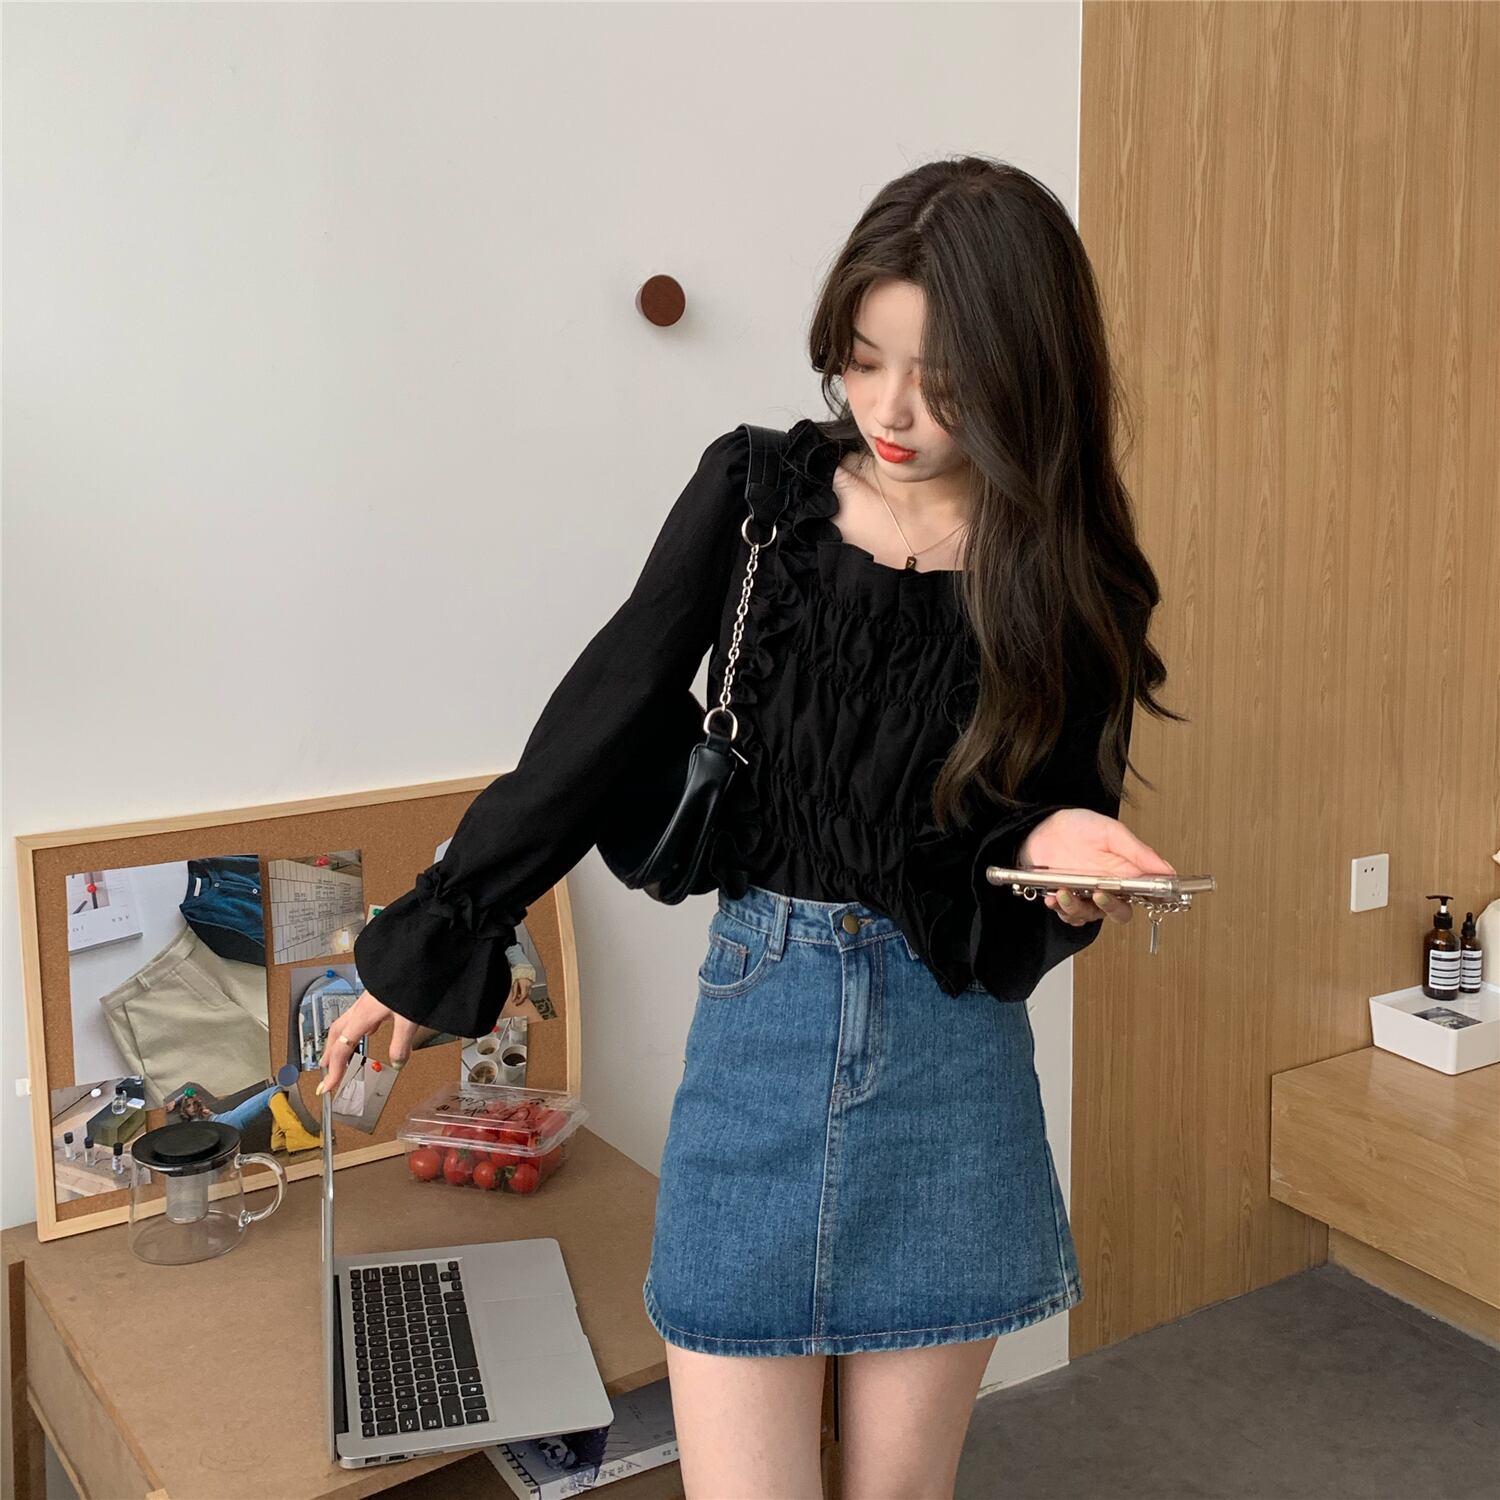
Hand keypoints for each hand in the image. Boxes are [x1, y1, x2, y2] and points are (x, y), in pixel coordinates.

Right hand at [315, 991, 418, 1094]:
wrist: (413, 956)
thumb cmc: (408, 982)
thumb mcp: (407, 1019)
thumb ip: (401, 1043)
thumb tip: (396, 1064)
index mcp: (362, 1016)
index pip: (340, 1049)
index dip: (333, 1071)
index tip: (326, 1088)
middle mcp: (359, 1009)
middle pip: (335, 1035)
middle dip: (329, 1056)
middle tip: (327, 1074)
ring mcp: (366, 1001)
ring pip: (344, 1025)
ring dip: (338, 1042)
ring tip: (340, 1056)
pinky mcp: (375, 997)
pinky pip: (359, 1017)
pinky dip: (357, 1029)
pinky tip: (369, 1031)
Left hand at [1018, 809, 1175, 927]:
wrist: (1042, 826)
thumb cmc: (1079, 827)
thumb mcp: (1111, 832)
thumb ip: (1138, 852)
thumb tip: (1168, 869)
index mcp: (1125, 873)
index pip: (1146, 896)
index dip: (1152, 902)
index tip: (1147, 898)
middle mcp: (1107, 888)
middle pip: (1119, 913)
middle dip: (1110, 908)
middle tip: (1100, 895)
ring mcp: (1085, 895)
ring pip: (1090, 916)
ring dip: (1077, 908)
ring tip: (1064, 892)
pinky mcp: (1064, 899)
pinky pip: (1067, 915)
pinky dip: (1060, 909)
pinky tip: (1053, 897)